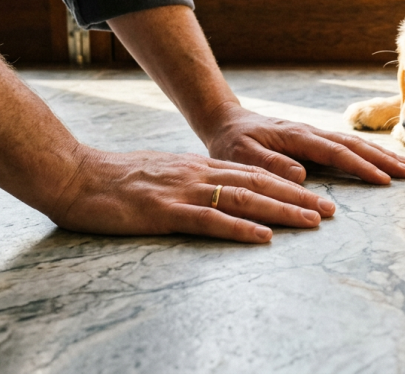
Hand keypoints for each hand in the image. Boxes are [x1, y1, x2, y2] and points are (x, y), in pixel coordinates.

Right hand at [48, 146, 337, 242]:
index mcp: (196, 168)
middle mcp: (197, 175)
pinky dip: (241, 229)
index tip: (315, 195)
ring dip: (282, 211)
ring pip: (244, 199)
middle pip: (258, 184)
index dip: (287, 185)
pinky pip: (210, 221)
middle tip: (331, 210)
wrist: (73, 175)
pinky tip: (264, 237)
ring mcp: (182, 192)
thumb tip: (214, 192)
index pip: (252, 175)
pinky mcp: (165, 212)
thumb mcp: (160, 173)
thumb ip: (189, 181)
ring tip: (313, 221)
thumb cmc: (113, 180)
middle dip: (298, 197)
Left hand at [201, 103, 404, 184]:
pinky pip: (345, 145)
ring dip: (379, 155)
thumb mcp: (242, 156)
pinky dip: (366, 152)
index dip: (360, 166)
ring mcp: (313, 134)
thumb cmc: (232, 143)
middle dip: (382, 159)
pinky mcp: (313, 140)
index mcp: (296, 137)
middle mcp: (310, 133)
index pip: (335, 152)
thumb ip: (270, 165)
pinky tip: (380, 161)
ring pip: (353, 143)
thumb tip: (302, 175)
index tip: (383, 180)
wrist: (226, 122)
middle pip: (352, 145)